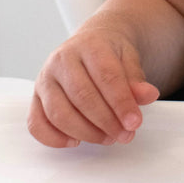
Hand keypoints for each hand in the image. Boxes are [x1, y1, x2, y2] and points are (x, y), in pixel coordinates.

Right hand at [28, 27, 159, 148]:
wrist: (92, 42)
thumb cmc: (110, 53)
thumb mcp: (130, 58)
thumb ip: (137, 79)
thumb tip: (148, 95)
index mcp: (89, 44)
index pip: (105, 76)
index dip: (121, 102)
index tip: (135, 122)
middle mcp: (62, 59)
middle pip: (82, 96)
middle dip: (106, 122)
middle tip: (125, 135)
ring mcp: (45, 79)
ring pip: (59, 113)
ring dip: (86, 132)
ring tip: (108, 138)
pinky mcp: (35, 97)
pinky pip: (36, 123)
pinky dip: (54, 138)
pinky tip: (76, 141)